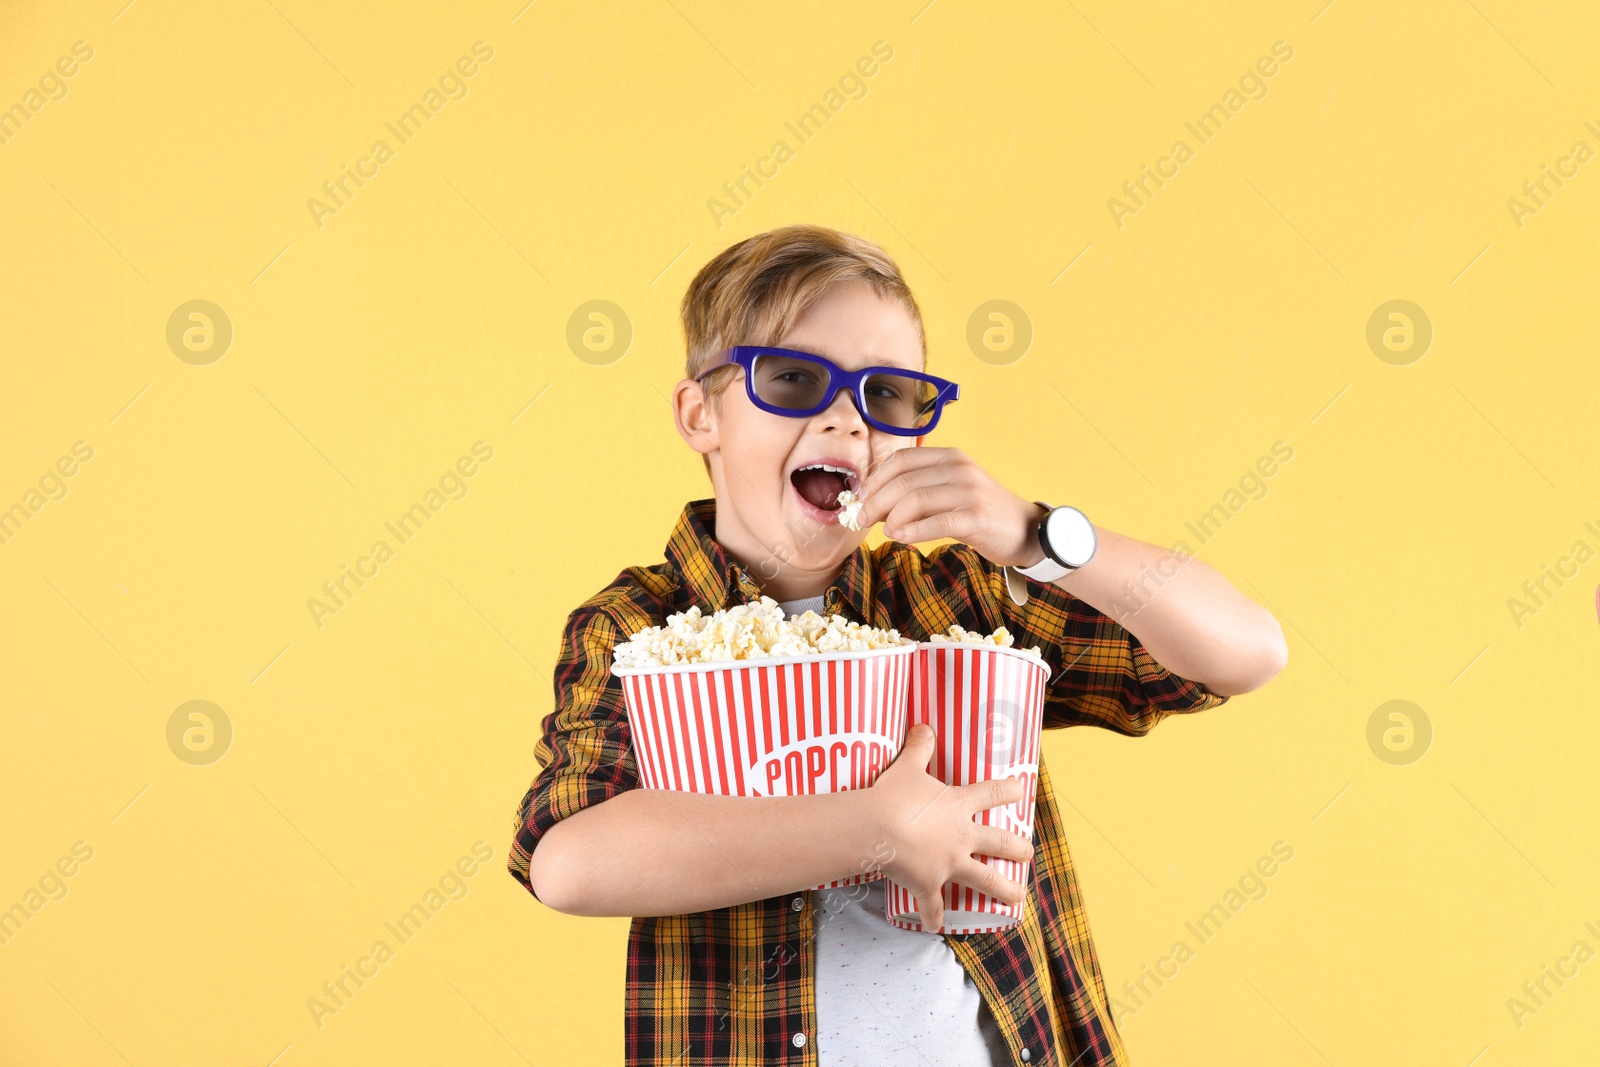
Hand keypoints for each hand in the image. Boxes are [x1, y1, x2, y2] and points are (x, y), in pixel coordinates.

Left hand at [856, 446, 1046, 568]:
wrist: (1026, 530)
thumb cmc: (980, 512)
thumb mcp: (951, 490)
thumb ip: (919, 490)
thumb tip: (875, 503)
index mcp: (949, 456)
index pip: (901, 459)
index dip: (875, 479)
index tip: (861, 498)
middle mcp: (959, 468)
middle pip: (903, 480)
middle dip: (876, 501)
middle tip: (862, 519)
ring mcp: (969, 491)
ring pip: (915, 499)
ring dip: (891, 517)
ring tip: (885, 530)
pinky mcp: (976, 517)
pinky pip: (936, 522)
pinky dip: (913, 531)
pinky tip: (901, 538)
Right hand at [865, 723, 1033, 932]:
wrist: (878, 829)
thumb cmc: (893, 795)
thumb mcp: (906, 766)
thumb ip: (918, 747)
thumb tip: (923, 725)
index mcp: (959, 806)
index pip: (991, 794)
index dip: (1008, 790)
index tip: (1022, 791)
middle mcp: (962, 836)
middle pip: (1000, 843)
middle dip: (1018, 848)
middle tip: (1029, 852)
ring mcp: (949, 864)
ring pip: (984, 879)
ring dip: (1004, 890)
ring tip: (1019, 898)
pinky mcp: (929, 884)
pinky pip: (933, 905)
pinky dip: (934, 916)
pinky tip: (937, 926)